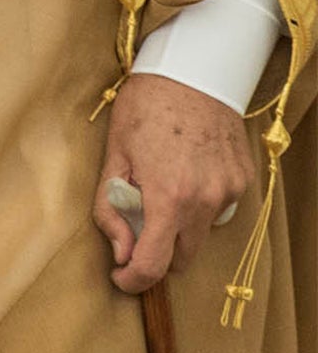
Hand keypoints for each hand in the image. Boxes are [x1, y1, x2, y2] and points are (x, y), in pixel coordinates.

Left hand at [92, 73, 254, 293]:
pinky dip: (197, 204)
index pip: (154, 264)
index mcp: (168, 196)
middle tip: (136, 225)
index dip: (134, 279)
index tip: (121, 277)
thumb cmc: (143, 108)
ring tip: (160, 188)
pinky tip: (184, 173)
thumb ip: (110, 207)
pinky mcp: (241, 182)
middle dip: (157, 252)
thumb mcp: (113, 154)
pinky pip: (217, 210)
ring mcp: (228, 192)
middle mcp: (205, 201)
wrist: (192, 73)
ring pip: (201, 234)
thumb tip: (120, 251)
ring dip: (179, 227)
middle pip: (181, 257)